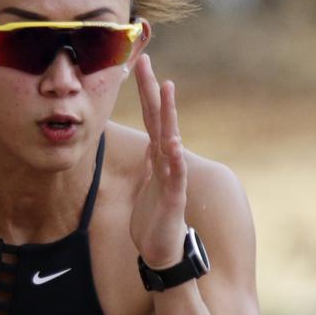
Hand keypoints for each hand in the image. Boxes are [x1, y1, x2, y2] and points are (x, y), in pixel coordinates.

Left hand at [130, 55, 187, 269]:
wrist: (161, 252)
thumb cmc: (154, 219)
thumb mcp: (148, 184)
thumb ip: (152, 162)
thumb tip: (152, 143)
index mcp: (157, 157)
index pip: (151, 118)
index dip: (146, 93)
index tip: (141, 65)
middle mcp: (167, 162)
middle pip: (159, 120)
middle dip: (153, 91)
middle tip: (147, 62)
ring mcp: (172, 178)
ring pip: (170, 140)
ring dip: (169, 115)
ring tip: (167, 89)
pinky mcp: (173, 199)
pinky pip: (174, 176)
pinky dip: (174, 159)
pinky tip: (172, 143)